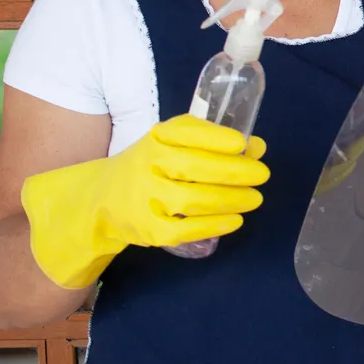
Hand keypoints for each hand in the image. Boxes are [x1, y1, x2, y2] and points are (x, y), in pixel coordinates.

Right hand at [20, 115, 269, 288]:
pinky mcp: (147, 230)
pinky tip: (235, 220)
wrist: (101, 200)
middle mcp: (147, 166)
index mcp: (156, 139)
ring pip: (194, 200)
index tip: (244, 144)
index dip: (218, 139)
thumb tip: (257, 147)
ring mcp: (145, 199)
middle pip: (196, 168)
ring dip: (232, 200)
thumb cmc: (150, 165)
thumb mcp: (172, 143)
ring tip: (255, 198)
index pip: (188, 134)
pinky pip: (184, 230)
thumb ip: (213, 142)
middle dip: (236, 172)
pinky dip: (214, 226)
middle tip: (262, 175)